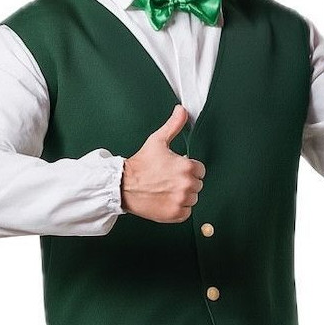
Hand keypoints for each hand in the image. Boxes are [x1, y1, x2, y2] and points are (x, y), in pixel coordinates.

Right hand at [121, 105, 205, 222]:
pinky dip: (178, 208)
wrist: (123, 185)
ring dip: (183, 195)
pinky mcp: (175, 214)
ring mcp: (181, 201)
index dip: (188, 168)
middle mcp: (187, 185)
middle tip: (168, 179)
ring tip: (166, 189)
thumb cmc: (141, 164)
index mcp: (187, 167)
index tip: (175, 169)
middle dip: (186, 182)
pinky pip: (186, 212)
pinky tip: (166, 200)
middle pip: (197, 184)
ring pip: (192, 198)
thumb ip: (174, 125)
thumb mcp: (157, 140)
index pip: (200, 170)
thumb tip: (182, 110)